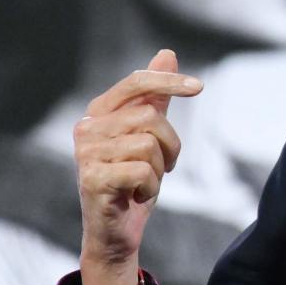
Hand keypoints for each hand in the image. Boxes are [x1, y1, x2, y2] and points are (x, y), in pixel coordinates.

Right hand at [73, 49, 201, 284]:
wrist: (116, 231)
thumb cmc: (133, 180)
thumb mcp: (150, 135)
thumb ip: (156, 97)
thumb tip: (166, 53)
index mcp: (100, 111)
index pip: (136, 82)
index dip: (169, 81)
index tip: (200, 87)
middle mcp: (87, 127)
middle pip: (150, 117)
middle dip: (171, 145)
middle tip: (163, 166)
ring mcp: (85, 154)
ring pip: (149, 145)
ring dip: (160, 170)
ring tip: (145, 183)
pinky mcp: (91, 179)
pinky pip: (142, 171)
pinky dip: (150, 187)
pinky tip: (135, 196)